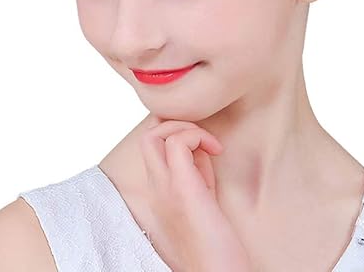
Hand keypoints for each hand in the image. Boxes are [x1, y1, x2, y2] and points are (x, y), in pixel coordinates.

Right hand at [139, 116, 252, 271]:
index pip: (151, 144)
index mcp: (160, 189)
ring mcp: (166, 188)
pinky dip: (198, 136)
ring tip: (210, 144)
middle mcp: (156, 188)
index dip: (174, 131)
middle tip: (202, 137)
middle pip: (147, 135)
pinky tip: (217, 151)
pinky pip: (178, 144)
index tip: (203, 144)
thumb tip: (199, 146)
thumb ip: (196, 171)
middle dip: (175, 122)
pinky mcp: (182, 190)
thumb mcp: (202, 196)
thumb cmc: (216, 240)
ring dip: (186, 127)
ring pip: (154, 134)